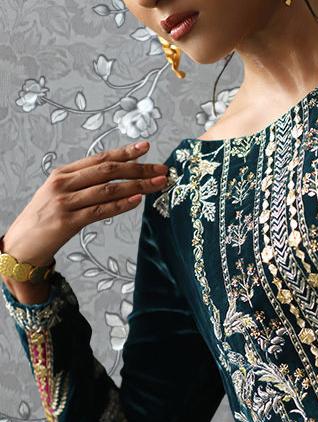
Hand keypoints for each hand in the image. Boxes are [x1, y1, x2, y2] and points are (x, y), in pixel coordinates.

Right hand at [2, 140, 169, 304]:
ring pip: (107, 189)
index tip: (147, 147)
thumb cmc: (45, 221)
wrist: (22, 245)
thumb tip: (115, 182)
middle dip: (138, 168)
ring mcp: (65, 202)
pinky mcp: (68, 222)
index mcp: (63, 174)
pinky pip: (100, 211)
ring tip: (158, 184)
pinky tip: (138, 200)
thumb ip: (83, 186)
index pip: (99, 159)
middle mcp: (63, 183)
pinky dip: (121, 205)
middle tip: (162, 169)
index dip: (125, 153)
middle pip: (108, 171)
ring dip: (137, 185)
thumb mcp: (61, 196)